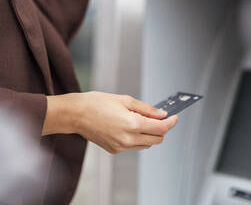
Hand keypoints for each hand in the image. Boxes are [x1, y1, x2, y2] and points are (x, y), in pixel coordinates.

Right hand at [43, 92, 177, 153]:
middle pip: (157, 140)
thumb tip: (161, 114)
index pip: (161, 128)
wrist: (76, 114)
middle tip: (160, 117)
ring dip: (150, 134)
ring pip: (146, 145)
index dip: (171, 123)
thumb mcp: (125, 100)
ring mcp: (121, 147)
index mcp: (132, 124)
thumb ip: (146, 109)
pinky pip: (134, 146)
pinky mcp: (115, 150)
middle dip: (162, 129)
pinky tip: (130, 126)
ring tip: (143, 120)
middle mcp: (128, 139)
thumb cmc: (96, 103)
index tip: (174, 117)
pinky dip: (138, 138)